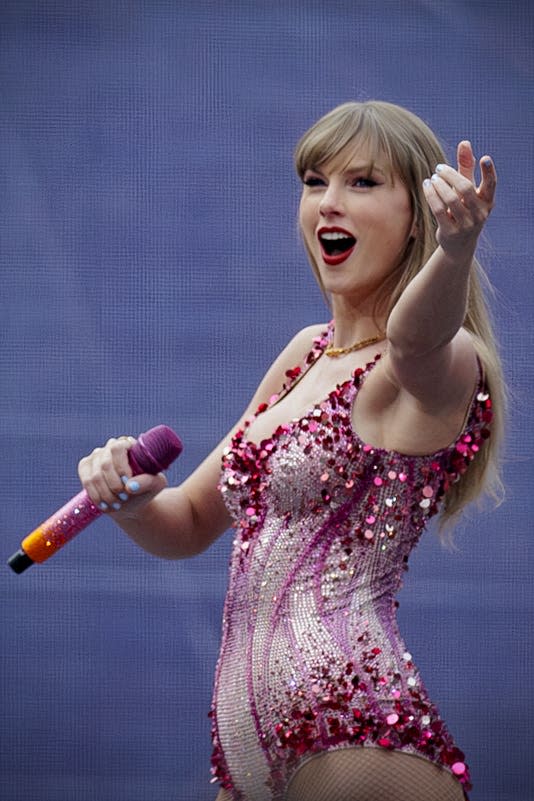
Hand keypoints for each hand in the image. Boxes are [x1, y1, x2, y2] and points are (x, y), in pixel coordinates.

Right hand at [78, 436, 167, 515]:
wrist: (132, 500)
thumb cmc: (147, 488)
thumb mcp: (155, 485)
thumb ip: (147, 482)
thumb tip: (130, 486)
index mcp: (129, 444)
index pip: (117, 449)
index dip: (120, 467)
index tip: (127, 484)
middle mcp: (110, 446)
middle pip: (105, 464)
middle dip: (114, 485)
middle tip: (124, 498)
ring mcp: (96, 456)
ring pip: (95, 476)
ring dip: (106, 494)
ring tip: (117, 504)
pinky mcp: (85, 467)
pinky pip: (86, 481)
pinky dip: (96, 495)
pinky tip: (105, 505)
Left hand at [422, 140, 495, 263]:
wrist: (459, 244)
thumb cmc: (464, 208)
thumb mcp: (468, 188)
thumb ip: (466, 166)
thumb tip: (465, 142)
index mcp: (487, 202)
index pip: (491, 185)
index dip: (489, 172)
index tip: (485, 158)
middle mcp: (479, 213)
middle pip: (465, 188)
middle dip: (450, 175)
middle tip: (438, 168)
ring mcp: (466, 224)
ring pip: (450, 199)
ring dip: (438, 185)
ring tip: (431, 178)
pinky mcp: (450, 232)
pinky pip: (438, 210)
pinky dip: (431, 195)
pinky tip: (426, 186)